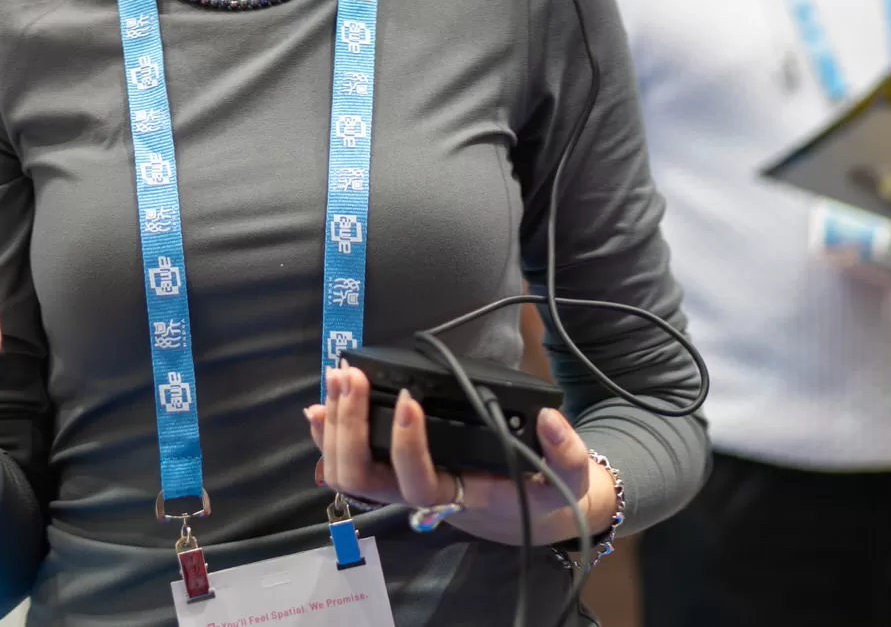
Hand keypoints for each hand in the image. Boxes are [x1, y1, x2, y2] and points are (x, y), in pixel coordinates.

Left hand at [307, 364, 616, 547]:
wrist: (535, 513)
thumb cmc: (544, 494)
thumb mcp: (569, 480)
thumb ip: (566, 453)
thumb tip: (548, 418)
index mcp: (461, 497)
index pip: (419, 482)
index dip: (406, 444)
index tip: (410, 397)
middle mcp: (423, 496)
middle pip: (364, 480)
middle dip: (350, 428)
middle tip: (351, 377)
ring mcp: (404, 485)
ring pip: (349, 475)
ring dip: (334, 429)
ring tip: (334, 381)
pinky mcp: (396, 471)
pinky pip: (353, 463)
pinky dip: (330, 436)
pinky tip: (321, 406)